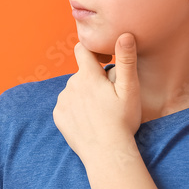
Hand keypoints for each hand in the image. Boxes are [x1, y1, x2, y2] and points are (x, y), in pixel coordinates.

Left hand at [53, 33, 141, 158]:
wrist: (106, 153)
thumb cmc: (122, 121)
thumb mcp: (129, 90)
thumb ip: (126, 60)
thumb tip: (124, 34)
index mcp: (88, 76)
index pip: (82, 49)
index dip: (93, 50)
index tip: (105, 59)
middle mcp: (71, 85)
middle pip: (81, 73)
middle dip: (93, 79)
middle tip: (110, 97)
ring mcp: (62, 101)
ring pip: (74, 89)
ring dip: (84, 94)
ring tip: (100, 111)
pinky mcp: (58, 116)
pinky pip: (66, 105)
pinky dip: (76, 108)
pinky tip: (89, 119)